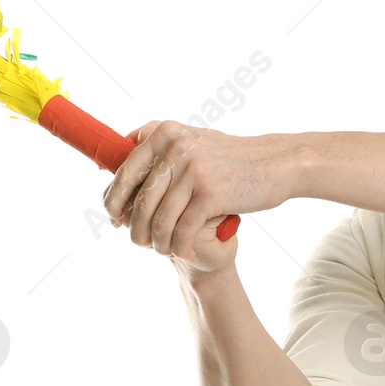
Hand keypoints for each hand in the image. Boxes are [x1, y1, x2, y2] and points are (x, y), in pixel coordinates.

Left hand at [104, 121, 294, 264]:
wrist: (276, 164)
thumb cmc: (231, 159)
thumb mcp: (192, 141)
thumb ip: (157, 150)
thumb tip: (107, 168)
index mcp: (164, 133)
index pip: (124, 172)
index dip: (114, 200)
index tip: (115, 219)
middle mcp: (174, 148)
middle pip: (139, 201)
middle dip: (134, 229)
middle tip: (139, 242)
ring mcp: (192, 170)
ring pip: (158, 220)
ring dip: (157, 243)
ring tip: (163, 250)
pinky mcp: (209, 193)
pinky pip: (182, 230)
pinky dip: (179, 246)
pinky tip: (184, 252)